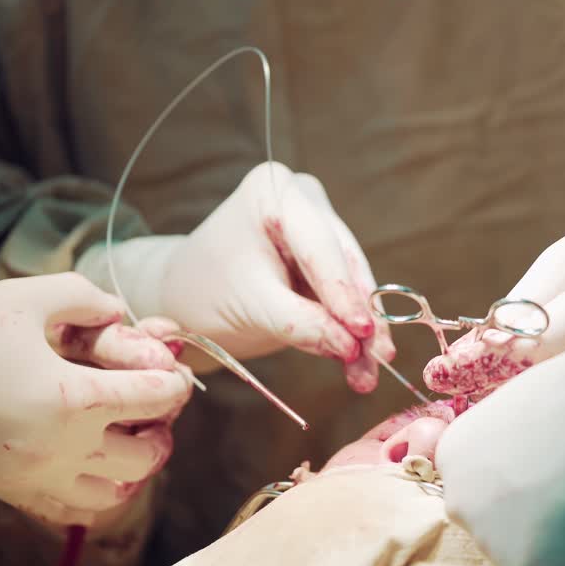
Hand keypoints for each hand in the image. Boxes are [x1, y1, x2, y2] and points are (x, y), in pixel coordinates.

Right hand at [0, 273, 193, 525]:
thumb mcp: (27, 298)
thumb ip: (86, 300)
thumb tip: (117, 312)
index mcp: (76, 399)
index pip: (157, 399)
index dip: (174, 382)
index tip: (169, 371)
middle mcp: (66, 448)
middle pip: (147, 456)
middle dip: (160, 430)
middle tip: (150, 410)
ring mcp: (39, 477)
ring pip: (115, 493)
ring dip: (132, 468)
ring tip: (122, 440)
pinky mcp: (13, 491)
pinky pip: (71, 509)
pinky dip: (94, 491)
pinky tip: (88, 463)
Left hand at [80, 162, 394, 392]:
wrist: (185, 301)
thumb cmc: (204, 293)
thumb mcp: (248, 307)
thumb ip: (300, 323)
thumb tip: (351, 346)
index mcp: (272, 191)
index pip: (319, 248)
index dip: (344, 293)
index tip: (362, 331)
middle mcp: (302, 199)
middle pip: (344, 263)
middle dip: (359, 316)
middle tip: (379, 358)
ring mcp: (318, 226)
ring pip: (354, 283)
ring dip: (363, 332)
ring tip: (367, 374)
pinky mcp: (326, 259)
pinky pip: (349, 296)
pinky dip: (353, 333)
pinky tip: (362, 365)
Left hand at [424, 136, 564, 396]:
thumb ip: (525, 305)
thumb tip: (476, 351)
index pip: (530, 348)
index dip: (478, 365)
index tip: (440, 373)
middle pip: (549, 395)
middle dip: (495, 405)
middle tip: (444, 412)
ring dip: (525, 415)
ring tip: (479, 419)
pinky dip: (560, 414)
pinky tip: (533, 412)